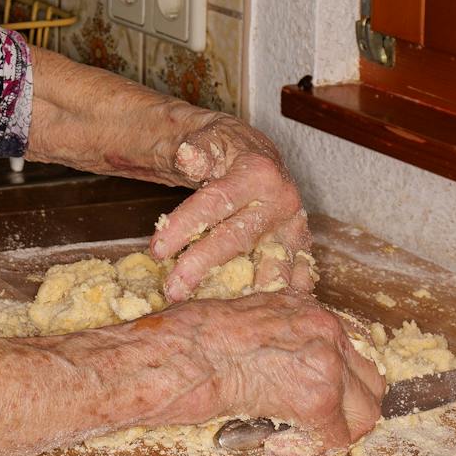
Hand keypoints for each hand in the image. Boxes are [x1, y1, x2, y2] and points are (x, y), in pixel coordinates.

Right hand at [127, 291, 385, 455]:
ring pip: (366, 411)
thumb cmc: (186, 340)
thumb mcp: (239, 320)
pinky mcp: (317, 399)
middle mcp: (325, 328)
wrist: (175, 356)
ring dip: (336, 430)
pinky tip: (275, 443)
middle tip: (315, 424)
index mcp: (306, 308)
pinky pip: (335, 439)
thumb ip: (273, 338)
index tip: (315, 396)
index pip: (352, 348)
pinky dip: (309, 449)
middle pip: (371, 380)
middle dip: (348, 408)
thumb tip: (277, 366)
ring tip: (298, 437)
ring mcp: (327, 363)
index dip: (340, 379)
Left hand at [147, 111, 313, 301]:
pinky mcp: (299, 245)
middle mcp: (282, 201)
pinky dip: (279, 298)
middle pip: (238, 239)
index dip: (185, 226)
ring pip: (271, 266)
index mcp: (258, 173)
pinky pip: (292, 276)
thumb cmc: (223, 147)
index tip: (157, 251)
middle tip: (172, 290)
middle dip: (202, 266)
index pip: (216, 203)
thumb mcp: (207, 138)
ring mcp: (294, 226)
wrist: (254, 152)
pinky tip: (261, 317)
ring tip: (219, 316)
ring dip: (246, 293)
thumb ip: (195, 149)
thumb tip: (187, 156)